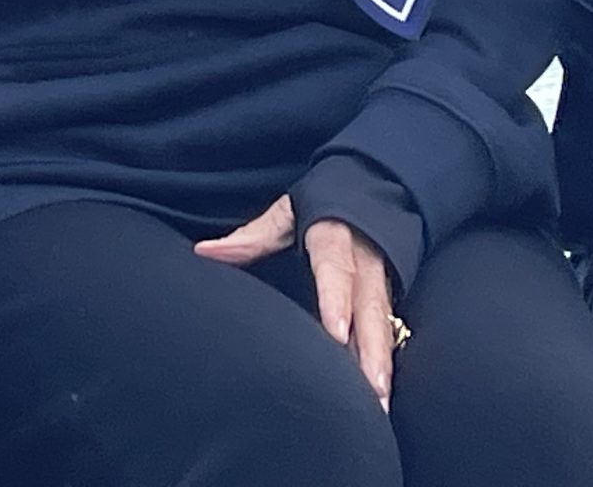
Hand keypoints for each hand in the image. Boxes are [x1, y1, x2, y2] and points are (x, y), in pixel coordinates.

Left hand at [196, 199, 395, 407]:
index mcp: (336, 236)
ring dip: (382, 364)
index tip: (336, 332)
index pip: (336, 268)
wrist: (372, 188)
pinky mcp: (388, 297)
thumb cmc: (321, 205)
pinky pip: (389, 331)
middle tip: (371, 389)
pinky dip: (385, 363)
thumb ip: (253, 236)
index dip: (337, 299)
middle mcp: (365, 262)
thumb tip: (203, 252)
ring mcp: (382, 281)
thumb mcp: (287, 211)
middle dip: (372, 350)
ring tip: (379, 404)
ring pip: (384, 325)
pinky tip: (382, 395)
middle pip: (370, 307)